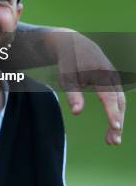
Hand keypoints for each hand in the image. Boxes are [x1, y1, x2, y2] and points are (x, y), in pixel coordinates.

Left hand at [53, 29, 125, 145]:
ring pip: (120, 102)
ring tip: (110, 140)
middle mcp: (111, 76)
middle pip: (118, 102)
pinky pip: (117, 98)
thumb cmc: (68, 62)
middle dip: (117, 122)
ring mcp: (114, 78)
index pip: (109, 97)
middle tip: (112, 142)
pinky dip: (116, 112)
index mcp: (100, 74)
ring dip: (118, 120)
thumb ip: (72, 95)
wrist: (74, 43)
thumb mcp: (66, 77)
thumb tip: (77, 113)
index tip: (115, 127)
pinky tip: (112, 126)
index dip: (112, 113)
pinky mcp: (113, 80)